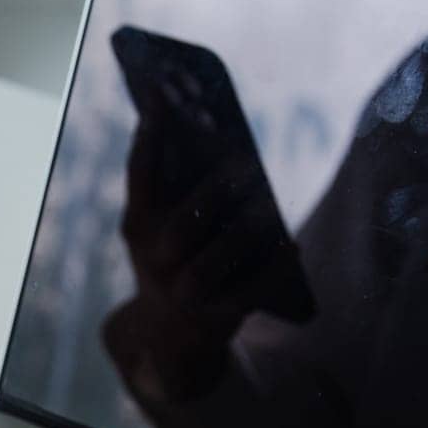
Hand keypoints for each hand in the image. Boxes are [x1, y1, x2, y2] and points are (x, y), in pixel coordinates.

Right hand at [105, 96, 302, 399]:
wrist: (171, 333)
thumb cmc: (178, 257)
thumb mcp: (166, 223)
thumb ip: (181, 180)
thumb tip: (212, 126)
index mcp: (138, 226)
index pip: (141, 176)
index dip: (149, 136)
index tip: (161, 94)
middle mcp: (153, 260)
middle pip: (181, 225)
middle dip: (210, 194)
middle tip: (240, 163)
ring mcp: (182, 291)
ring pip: (212, 260)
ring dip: (241, 230)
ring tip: (265, 203)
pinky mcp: (214, 316)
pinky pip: (247, 291)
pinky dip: (271, 269)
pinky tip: (290, 246)